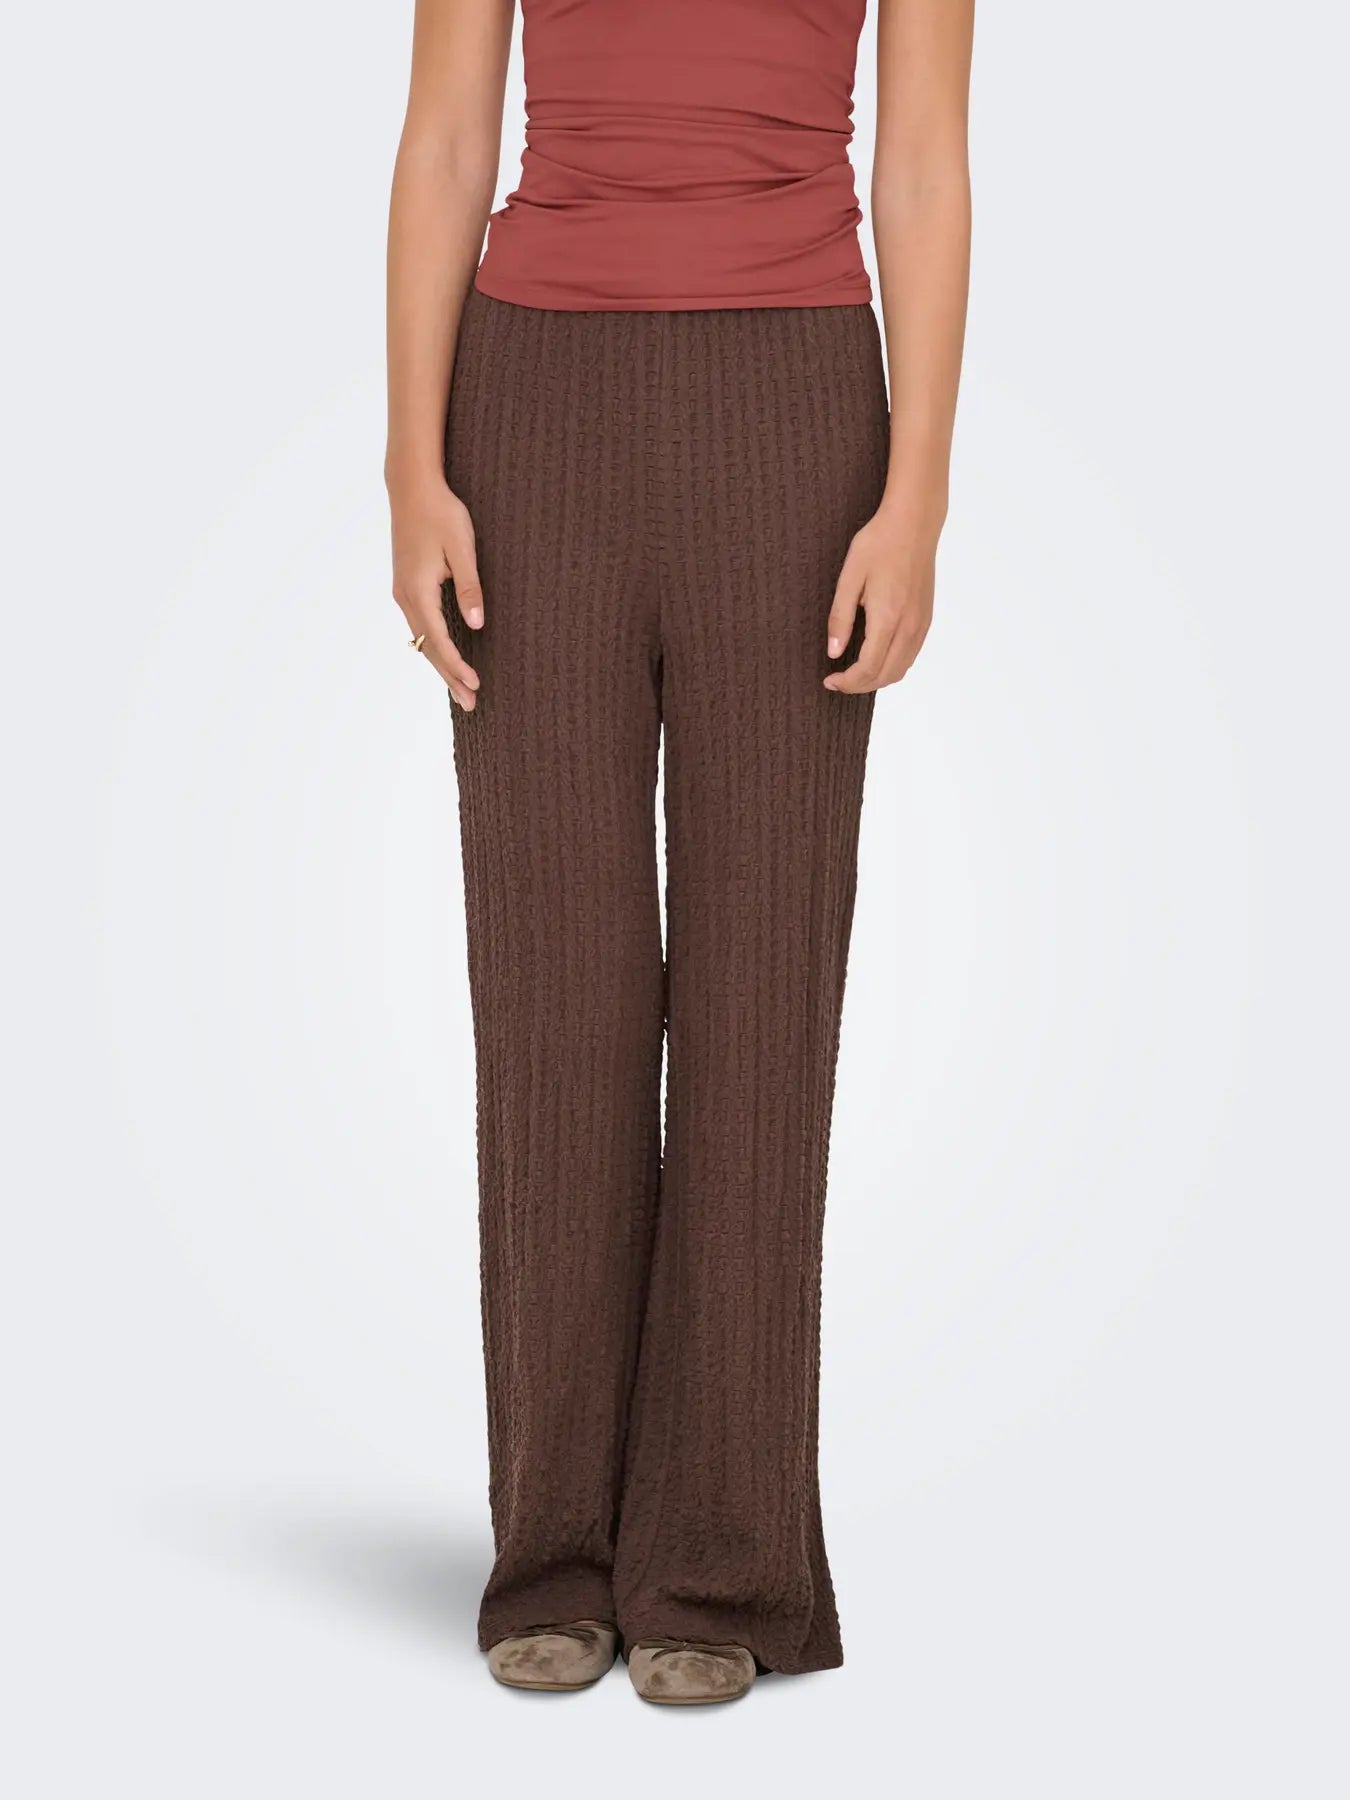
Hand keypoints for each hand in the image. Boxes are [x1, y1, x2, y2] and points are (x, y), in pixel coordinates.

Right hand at [389, 475, 483, 709]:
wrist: (412, 487)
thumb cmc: (441, 513)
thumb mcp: (463, 548)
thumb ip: (470, 587)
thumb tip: (476, 624)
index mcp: (418, 590)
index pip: (438, 639)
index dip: (457, 665)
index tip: (475, 684)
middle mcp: (405, 596)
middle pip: (427, 647)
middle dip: (449, 677)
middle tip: (470, 704)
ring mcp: (403, 592)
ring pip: (422, 639)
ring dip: (441, 664)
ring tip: (460, 689)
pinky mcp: (406, 586)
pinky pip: (420, 626)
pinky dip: (433, 646)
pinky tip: (444, 657)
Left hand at [823, 506, 938, 694]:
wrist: (914, 523)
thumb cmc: (879, 543)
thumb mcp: (850, 577)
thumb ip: (840, 617)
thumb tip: (834, 652)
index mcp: (888, 618)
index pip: (868, 668)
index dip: (847, 682)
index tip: (829, 680)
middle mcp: (909, 626)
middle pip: (885, 675)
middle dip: (859, 686)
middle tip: (838, 681)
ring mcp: (921, 623)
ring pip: (901, 669)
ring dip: (877, 679)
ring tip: (854, 674)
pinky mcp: (926, 618)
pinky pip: (910, 655)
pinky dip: (892, 666)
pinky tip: (876, 658)